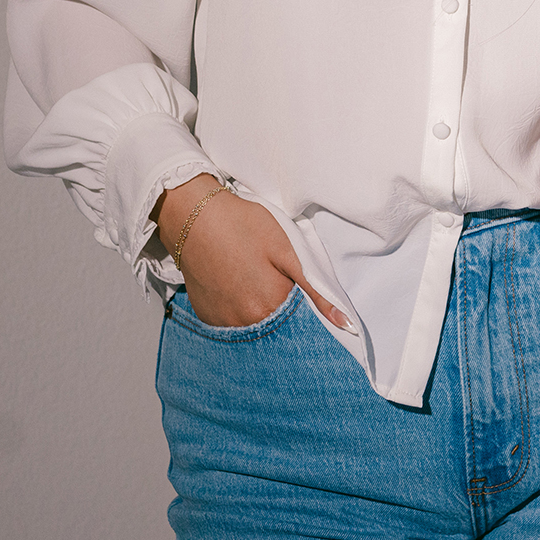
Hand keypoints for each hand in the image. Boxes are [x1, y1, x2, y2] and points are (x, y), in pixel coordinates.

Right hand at [154, 176, 349, 332]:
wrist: (194, 216)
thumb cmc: (244, 226)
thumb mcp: (288, 251)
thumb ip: (316, 290)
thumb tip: (345, 323)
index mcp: (270, 306)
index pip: (301, 318)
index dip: (303, 299)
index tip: (295, 282)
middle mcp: (245, 323)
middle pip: (277, 322)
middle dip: (282, 305)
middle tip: (271, 273)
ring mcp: (222, 322)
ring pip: (253, 323)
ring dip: (259, 307)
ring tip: (252, 275)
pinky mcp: (206, 316)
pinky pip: (231, 320)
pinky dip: (238, 307)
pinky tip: (236, 283)